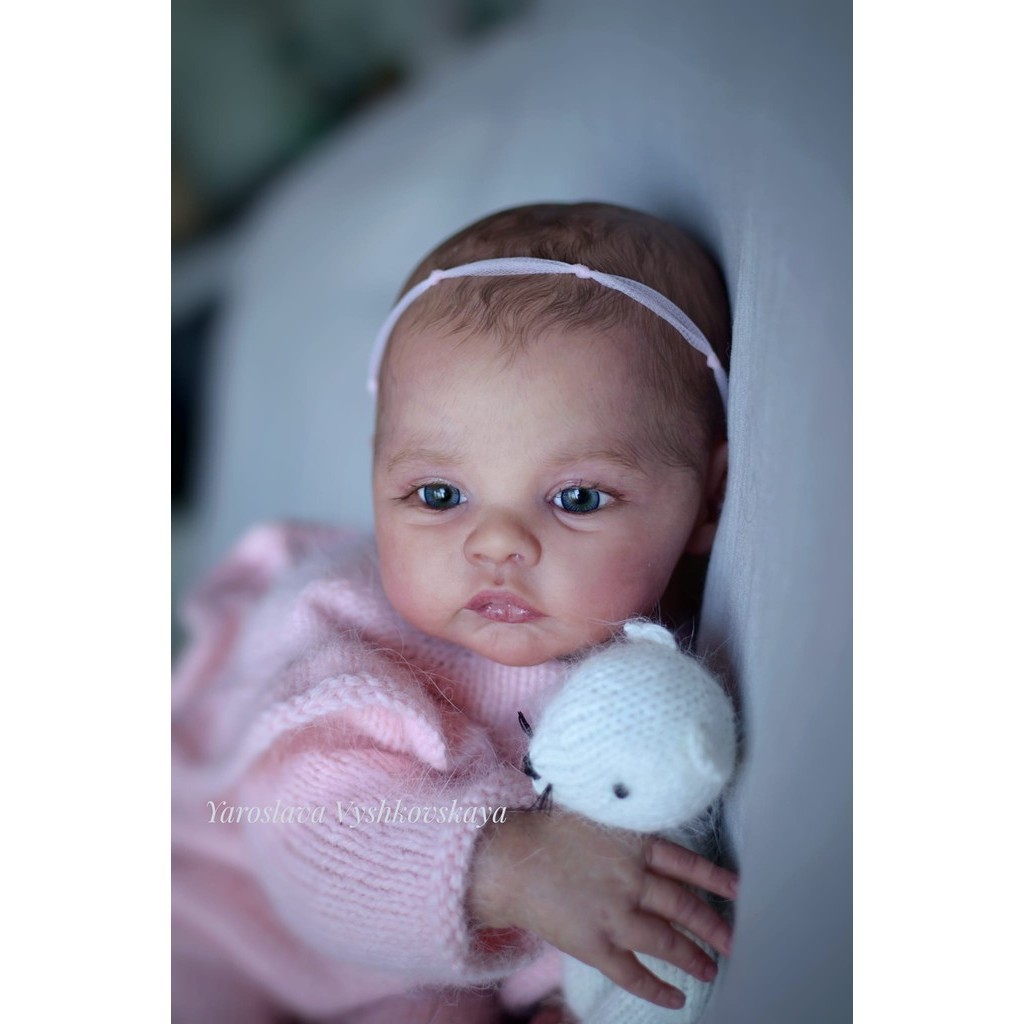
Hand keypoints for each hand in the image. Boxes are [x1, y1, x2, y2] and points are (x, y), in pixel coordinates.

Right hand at [468, 808, 737, 1009]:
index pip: (686, 863)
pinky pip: (633, 972)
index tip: (737, 889)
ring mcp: (614, 914)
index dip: (714, 877)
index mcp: (633, 844)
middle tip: (733, 939)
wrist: (508, 860)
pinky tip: (676, 998)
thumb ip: (626, 826)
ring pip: (666, 940)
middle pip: (684, 905)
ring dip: (693, 956)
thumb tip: (649, 826)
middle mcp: (631, 879)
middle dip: (713, 925)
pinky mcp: (594, 944)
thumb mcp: (595, 813)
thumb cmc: (547, 832)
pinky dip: (657, 987)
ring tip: (712, 967)